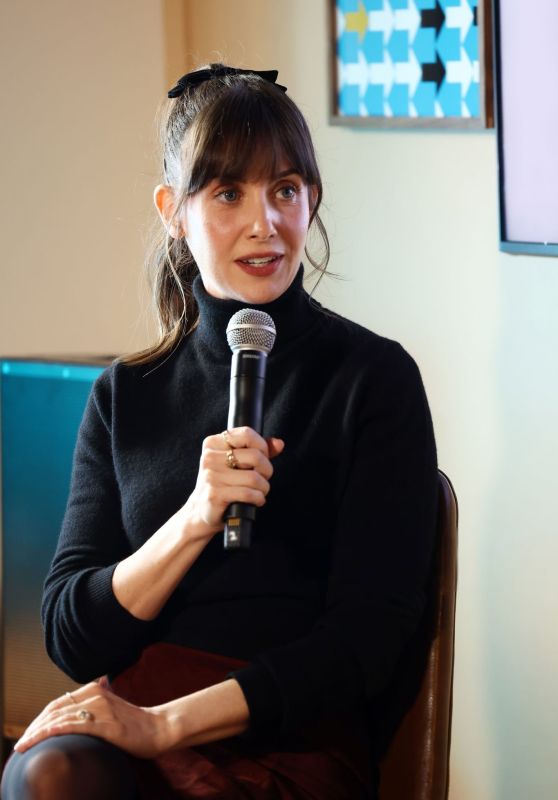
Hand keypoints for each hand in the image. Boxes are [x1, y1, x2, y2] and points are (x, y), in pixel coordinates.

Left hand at [13, 682, 171, 758]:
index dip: (39, 718)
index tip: (27, 734)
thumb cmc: (134, 723)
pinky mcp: (109, 725)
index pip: (58, 703)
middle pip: (56, 709)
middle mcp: (96, 695)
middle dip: (34, 727)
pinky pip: (79, 725)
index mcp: (95, 690)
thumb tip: (74, 709)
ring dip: (39, 731)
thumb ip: (92, 706)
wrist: (159, 728)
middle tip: (21, 743)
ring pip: (63, 717)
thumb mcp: (109, 710)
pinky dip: (60, 729)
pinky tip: (47, 734)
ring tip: (25, 745)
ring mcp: (103, 709)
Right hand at [182, 426, 284, 537]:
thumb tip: (279, 444)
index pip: (247, 434)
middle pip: (255, 456)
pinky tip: (256, 500)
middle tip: (263, 478)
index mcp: (213, 443)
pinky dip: (258, 498)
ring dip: (264, 487)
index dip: (262, 446)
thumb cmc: (223, 483)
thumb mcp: (236, 462)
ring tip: (260, 491)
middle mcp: (210, 457)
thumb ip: (258, 450)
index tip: (263, 458)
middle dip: (267, 470)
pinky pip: (248, 493)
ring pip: (254, 477)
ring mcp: (211, 476)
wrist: (201, 510)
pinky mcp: (215, 495)